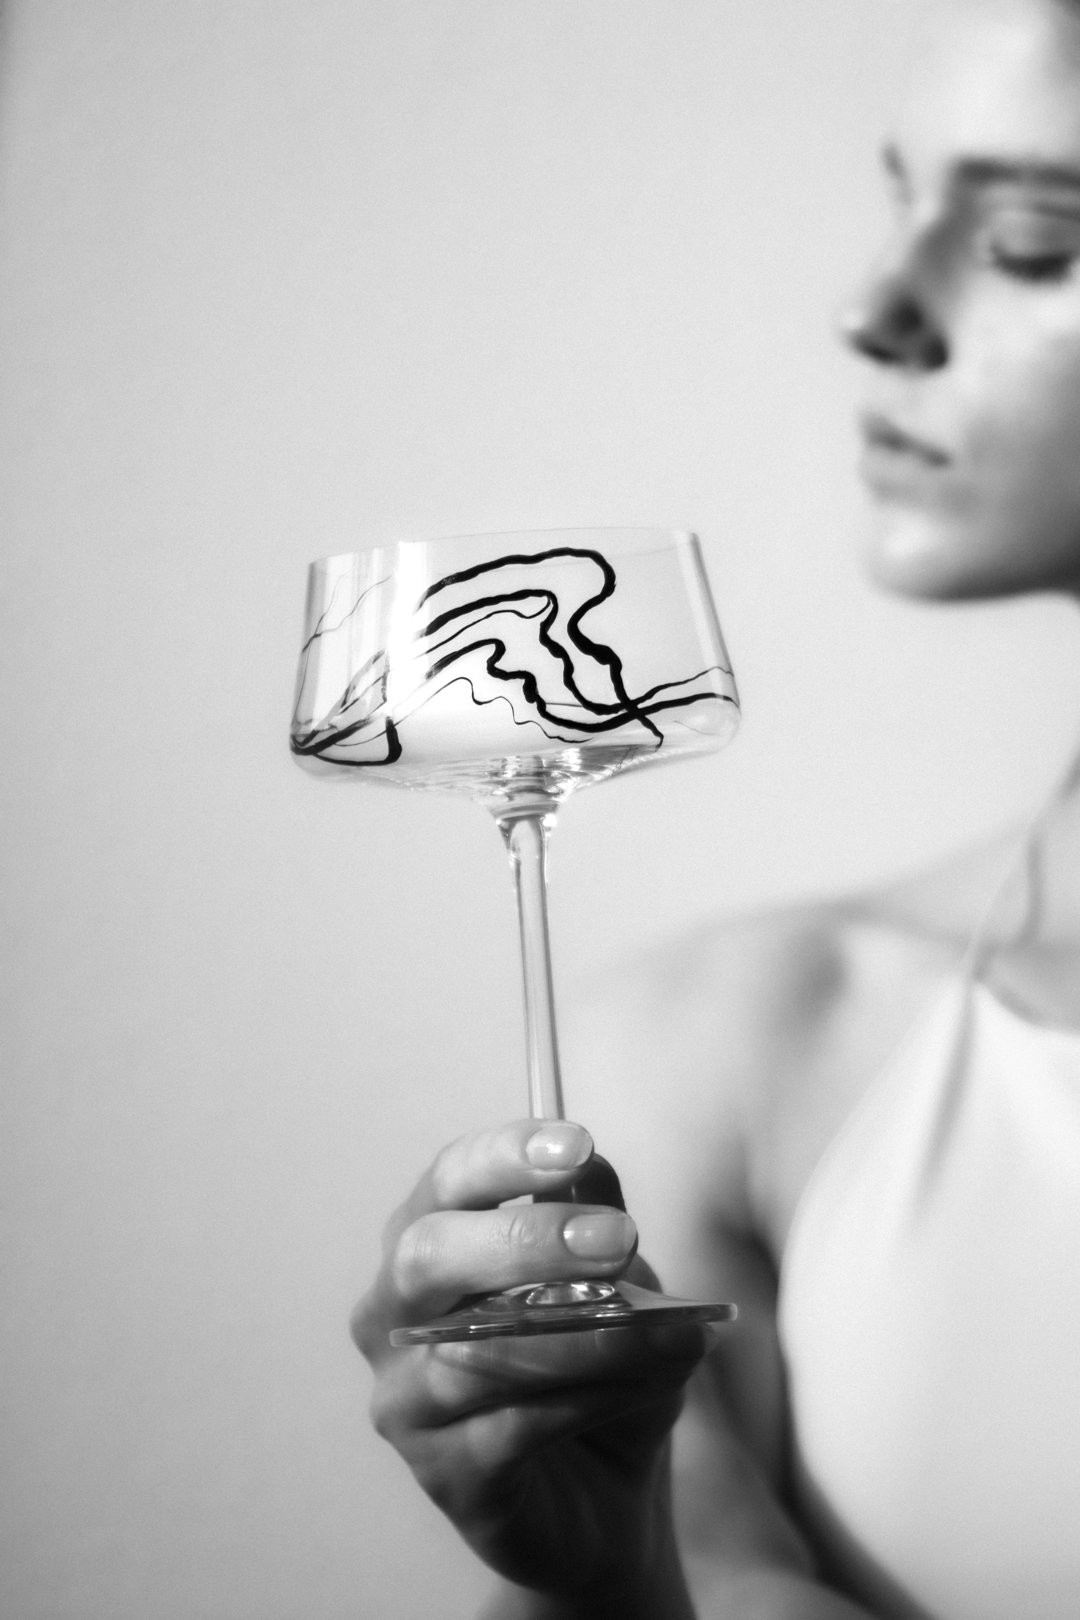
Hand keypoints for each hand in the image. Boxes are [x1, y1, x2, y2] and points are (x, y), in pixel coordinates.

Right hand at [353, 1119, 708, 1613]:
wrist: (605, 1497)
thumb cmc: (594, 1365)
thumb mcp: (612, 1277)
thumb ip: (594, 1218)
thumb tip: (589, 1165)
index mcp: (427, 1237)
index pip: (448, 1179)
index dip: (506, 1155)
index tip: (576, 1143)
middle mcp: (392, 1311)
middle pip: (430, 1254)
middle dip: (525, 1239)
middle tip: (617, 1238)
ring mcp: (405, 1397)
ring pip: (480, 1350)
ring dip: (588, 1335)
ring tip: (670, 1332)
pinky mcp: (440, 1473)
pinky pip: (514, 1425)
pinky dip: (593, 1396)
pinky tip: (650, 1384)